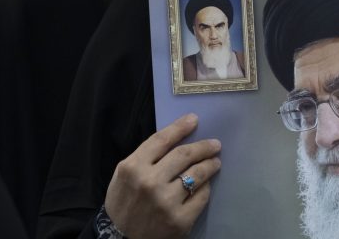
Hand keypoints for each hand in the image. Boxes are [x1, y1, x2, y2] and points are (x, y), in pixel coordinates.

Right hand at [104, 113, 221, 238]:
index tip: (194, 119)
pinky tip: (206, 185)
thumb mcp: (125, 175)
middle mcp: (149, 182)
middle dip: (203, 147)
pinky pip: (201, 196)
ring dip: (210, 165)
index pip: (162, 139)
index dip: (180, 127)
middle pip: (184, 154)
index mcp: (132, 167)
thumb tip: (177, 137)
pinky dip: (205, 188)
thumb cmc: (124, 202)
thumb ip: (146, 157)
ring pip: (196, 174)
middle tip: (214, 144)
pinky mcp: (179, 219)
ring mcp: (165, 202)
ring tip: (215, 162)